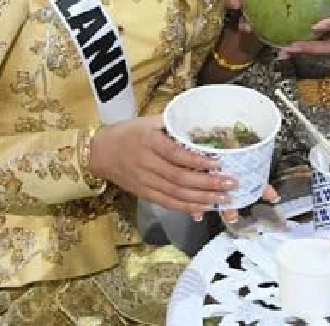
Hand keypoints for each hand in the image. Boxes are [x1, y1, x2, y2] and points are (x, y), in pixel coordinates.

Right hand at [89, 116, 236, 218]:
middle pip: (180, 178)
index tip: (218, 163)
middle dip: (208, 184)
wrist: (99, 152)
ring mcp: (145, 181)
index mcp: (149, 141)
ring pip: (176, 194)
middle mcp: (147, 163)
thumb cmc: (128, 132)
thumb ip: (173, 125)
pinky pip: (167, 203)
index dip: (197, 161)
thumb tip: (201, 129)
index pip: (176, 154)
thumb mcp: (149, 121)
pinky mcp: (144, 194)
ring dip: (202, 199)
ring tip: (223, 199)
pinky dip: (187, 208)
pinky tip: (204, 209)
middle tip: (230, 185)